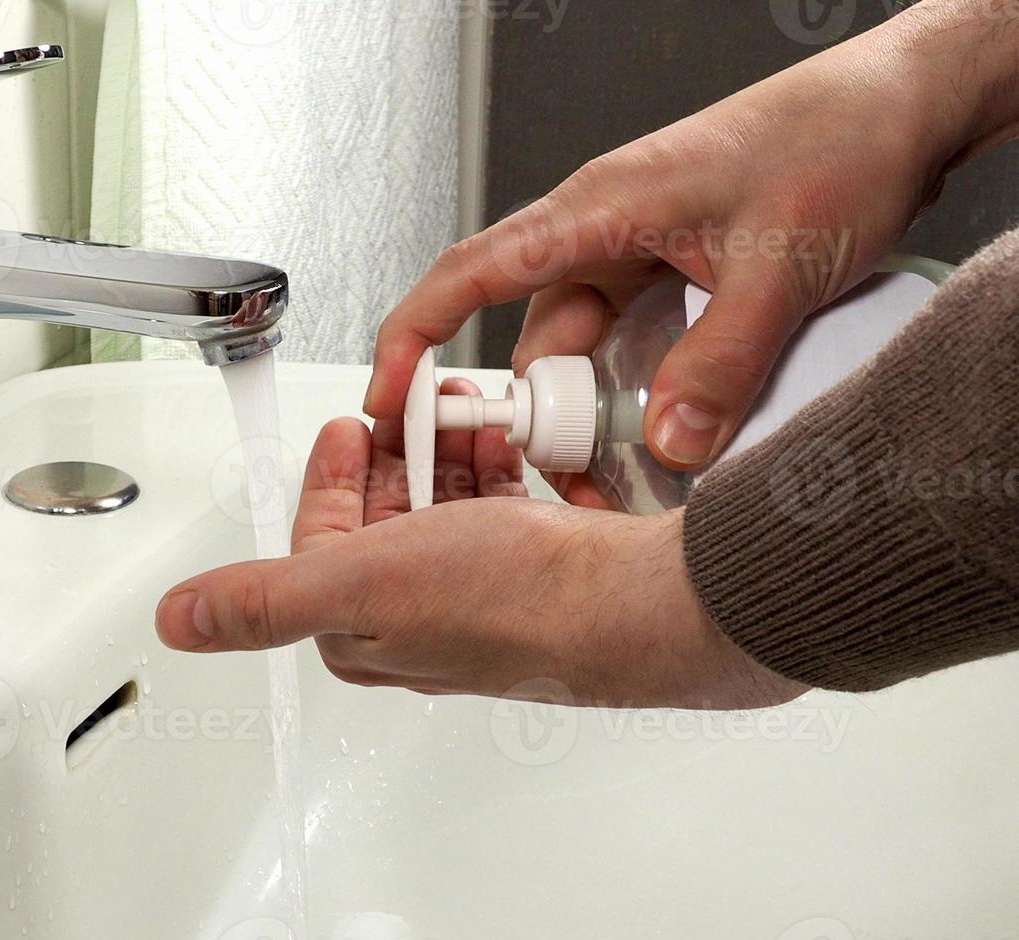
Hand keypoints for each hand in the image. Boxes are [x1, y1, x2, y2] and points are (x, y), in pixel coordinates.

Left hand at [155, 391, 806, 708]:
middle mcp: (413, 623)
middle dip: (395, 453)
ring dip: (444, 453)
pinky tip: (508, 445)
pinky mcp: (530, 578)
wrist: (638, 604)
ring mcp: (474, 599)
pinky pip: (496, 510)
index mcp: (360, 630)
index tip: (346, 426)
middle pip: (381, 516)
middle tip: (415, 409)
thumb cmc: (513, 604)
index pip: (318, 539)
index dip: (329, 473)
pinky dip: (496, 468)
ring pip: (438, 508)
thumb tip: (179, 621)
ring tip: (465, 417)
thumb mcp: (358, 583)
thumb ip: (262, 599)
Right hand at [361, 1, 1018, 499]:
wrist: (908, 106)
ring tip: (628, 471)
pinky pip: (631, 344)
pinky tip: (673, 428)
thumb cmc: (840, 139)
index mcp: (599, 208)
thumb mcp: (781, 267)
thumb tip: (669, 442)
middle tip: (567, 479)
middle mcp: (604, 230)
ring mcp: (638, 252)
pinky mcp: (674, 271)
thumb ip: (722, 364)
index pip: (469, 274)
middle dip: (535, 416)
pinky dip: (640, 391)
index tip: (386, 400)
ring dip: (596, 412)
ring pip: (583, 350)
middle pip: (530, 338)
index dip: (413, 338)